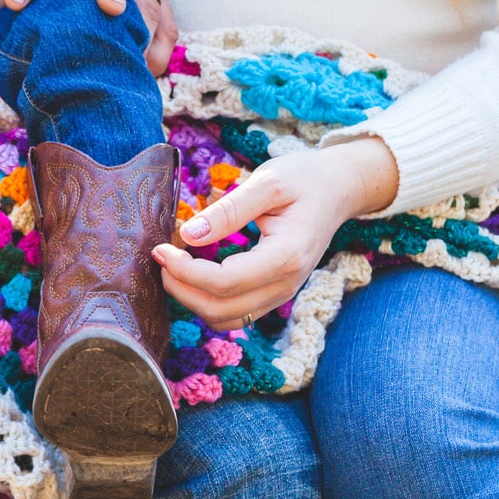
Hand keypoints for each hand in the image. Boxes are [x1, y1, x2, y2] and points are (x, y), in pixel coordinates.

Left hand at [151, 138, 399, 329]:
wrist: (339, 190)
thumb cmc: (305, 179)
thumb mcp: (267, 182)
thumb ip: (228, 210)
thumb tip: (188, 234)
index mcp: (286, 256)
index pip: (224, 282)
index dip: (184, 272)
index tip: (159, 248)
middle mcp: (286, 284)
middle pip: (220, 309)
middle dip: (181, 289)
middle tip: (159, 258)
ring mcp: (282, 293)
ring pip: (225, 319)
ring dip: (192, 300)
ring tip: (173, 266)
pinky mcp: (275, 293)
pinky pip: (235, 314)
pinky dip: (207, 301)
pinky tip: (193, 274)